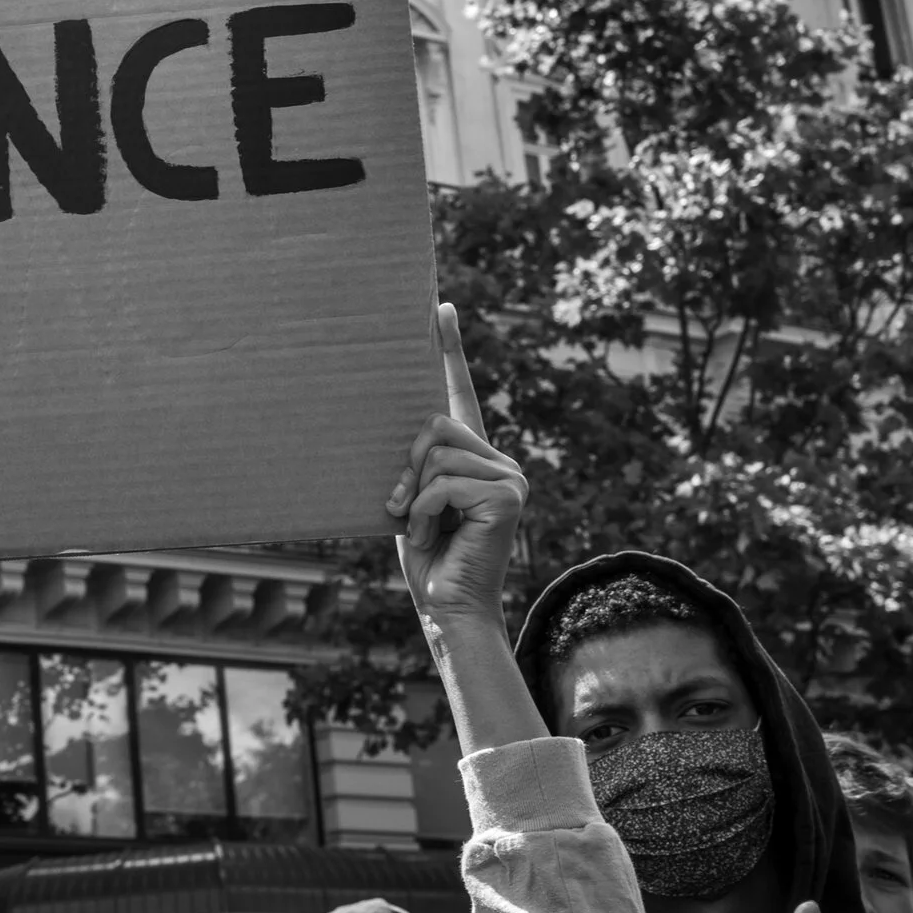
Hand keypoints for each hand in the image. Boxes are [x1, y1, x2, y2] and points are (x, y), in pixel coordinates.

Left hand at [385, 304, 527, 623]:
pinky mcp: (509, 494)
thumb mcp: (410, 499)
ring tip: (425, 527)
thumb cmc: (426, 556)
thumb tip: (404, 430)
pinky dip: (425, 511)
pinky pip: (443, 482)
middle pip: (434, 423)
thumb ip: (415, 463)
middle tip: (403, 505)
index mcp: (470, 456)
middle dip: (408, 464)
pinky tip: (435, 536)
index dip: (448, 348)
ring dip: (415, 496)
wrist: (446, 605)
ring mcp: (509, 475)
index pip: (458, 391)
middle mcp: (497, 459)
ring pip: (435, 452)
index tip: (439, 306)